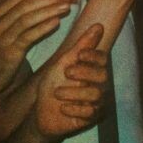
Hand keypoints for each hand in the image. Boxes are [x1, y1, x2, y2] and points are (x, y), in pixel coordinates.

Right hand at [0, 0, 75, 95]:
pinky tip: (57, 22)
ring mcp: (2, 38)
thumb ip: (20, 13)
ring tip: (66, 7)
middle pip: (25, 5)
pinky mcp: (9, 52)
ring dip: (49, 10)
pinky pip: (29, 36)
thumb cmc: (1, 49)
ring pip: (27, 19)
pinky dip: (44, 27)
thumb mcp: (5, 28)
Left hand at [31, 24, 107, 139]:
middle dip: (84, 72)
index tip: (78, 55)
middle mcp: (100, 84)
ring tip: (58, 93)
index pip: (103, 58)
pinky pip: (90, 112)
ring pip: (96, 94)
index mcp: (93, 69)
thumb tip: (98, 24)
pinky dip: (74, 109)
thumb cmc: (52, 85)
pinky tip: (63, 108)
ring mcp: (98, 102)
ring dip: (74, 92)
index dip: (93, 55)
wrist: (39, 113)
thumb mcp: (62, 63)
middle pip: (103, 75)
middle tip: (66, 73)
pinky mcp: (92, 118)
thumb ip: (81, 46)